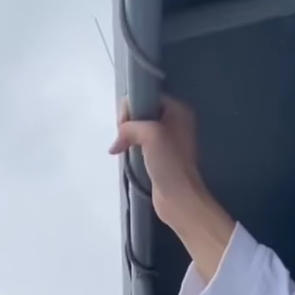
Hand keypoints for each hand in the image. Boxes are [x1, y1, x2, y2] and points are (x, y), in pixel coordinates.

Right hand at [109, 96, 205, 227]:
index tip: (123, 125)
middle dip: (128, 125)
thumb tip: (116, 143)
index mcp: (177, 110)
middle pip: (142, 113)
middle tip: (123, 139)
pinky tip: (127, 157)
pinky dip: (132, 150)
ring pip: (140, 131)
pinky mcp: (161, 158)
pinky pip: (141, 146)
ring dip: (129, 139)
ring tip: (123, 149)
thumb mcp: (150, 134)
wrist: (178, 198)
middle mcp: (174, 122)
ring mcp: (168, 141)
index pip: (147, 97)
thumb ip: (130, 127)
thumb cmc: (169, 163)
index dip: (132, 108)